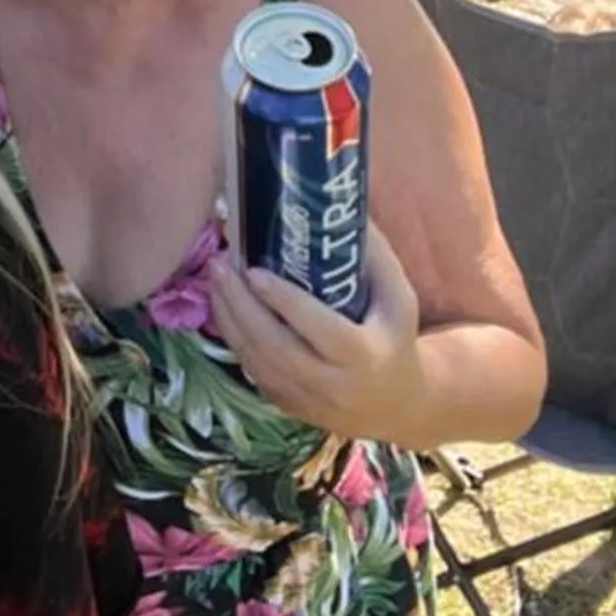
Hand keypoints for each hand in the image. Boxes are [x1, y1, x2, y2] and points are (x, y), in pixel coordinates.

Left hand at [209, 225, 427, 441]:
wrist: (394, 404)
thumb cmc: (394, 339)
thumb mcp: (399, 300)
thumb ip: (376, 258)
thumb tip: (348, 209)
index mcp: (366, 356)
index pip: (320, 329)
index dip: (286, 302)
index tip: (255, 271)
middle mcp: (333, 386)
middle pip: (277, 349)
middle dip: (242, 306)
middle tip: (221, 264)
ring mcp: (307, 401)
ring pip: (257, 363)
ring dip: (229, 319)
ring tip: (216, 277)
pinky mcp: (286, 406)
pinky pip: (253, 371)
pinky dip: (234, 338)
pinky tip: (224, 305)